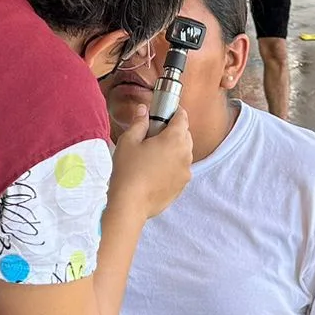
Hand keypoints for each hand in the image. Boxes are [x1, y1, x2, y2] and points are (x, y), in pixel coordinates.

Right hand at [109, 104, 192, 218]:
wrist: (130, 204)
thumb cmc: (128, 171)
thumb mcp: (129, 141)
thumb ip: (139, 123)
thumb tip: (143, 110)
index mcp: (175, 139)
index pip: (183, 117)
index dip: (175, 112)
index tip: (165, 111)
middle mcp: (185, 154)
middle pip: (185, 135)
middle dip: (174, 130)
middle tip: (154, 133)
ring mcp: (186, 172)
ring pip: (184, 153)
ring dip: (174, 149)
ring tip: (153, 154)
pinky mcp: (182, 186)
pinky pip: (180, 169)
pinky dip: (172, 165)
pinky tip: (155, 170)